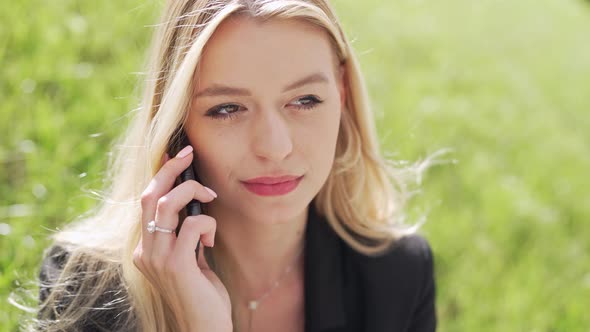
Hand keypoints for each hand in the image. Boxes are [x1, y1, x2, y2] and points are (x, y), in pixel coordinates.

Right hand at [133, 145, 231, 331]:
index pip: (146, 202)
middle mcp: (144, 251)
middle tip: (188, 153)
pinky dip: (206, 224)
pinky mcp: (175, 265)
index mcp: (145, 248)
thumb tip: (194, 204)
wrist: (203, 328)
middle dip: (170, 169)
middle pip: (150, 195)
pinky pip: (191, 225)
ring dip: (193, 191)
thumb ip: (185, 236)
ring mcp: (156, 258)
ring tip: (210, 197)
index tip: (176, 154)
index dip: (159, 174)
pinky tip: (211, 240)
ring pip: (167, 204)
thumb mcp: (190, 259)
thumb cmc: (201, 294)